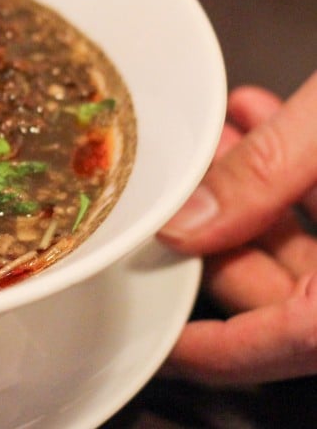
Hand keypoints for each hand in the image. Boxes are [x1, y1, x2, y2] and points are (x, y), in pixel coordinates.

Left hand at [157, 71, 316, 384]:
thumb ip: (268, 171)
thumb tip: (187, 219)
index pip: (290, 339)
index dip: (215, 345)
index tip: (161, 336)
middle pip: (290, 286)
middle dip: (222, 227)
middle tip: (179, 186)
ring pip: (313, 246)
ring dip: (255, 189)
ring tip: (216, 136)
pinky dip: (299, 171)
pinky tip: (260, 118)